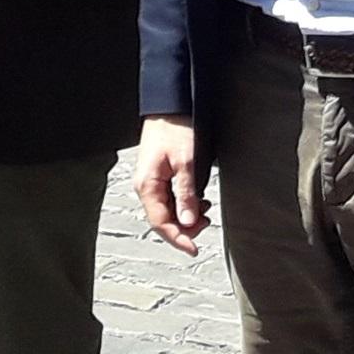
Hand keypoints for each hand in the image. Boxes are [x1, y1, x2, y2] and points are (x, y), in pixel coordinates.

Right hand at [134, 116, 209, 252]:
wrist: (171, 104)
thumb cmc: (175, 128)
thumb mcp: (186, 162)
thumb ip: (187, 193)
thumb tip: (187, 222)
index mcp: (147, 185)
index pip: (160, 223)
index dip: (177, 239)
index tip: (193, 249)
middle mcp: (146, 186)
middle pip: (163, 219)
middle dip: (185, 227)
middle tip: (206, 222)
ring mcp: (152, 181)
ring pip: (167, 210)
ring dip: (186, 215)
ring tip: (205, 209)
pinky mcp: (159, 175)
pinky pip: (170, 199)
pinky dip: (185, 204)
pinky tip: (198, 199)